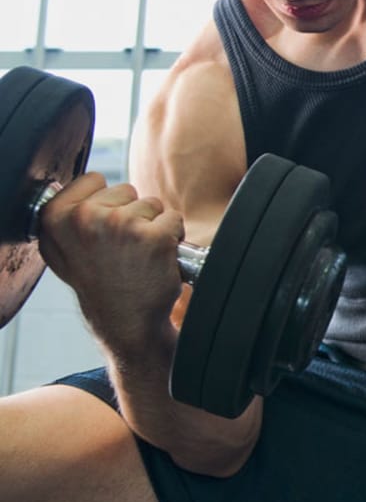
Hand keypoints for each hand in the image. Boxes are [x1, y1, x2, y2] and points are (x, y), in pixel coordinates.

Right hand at [37, 172, 186, 353]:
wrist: (127, 321)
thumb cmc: (100, 284)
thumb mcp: (64, 248)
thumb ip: (70, 213)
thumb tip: (88, 182)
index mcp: (55, 217)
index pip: (94, 179)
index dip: (106, 203)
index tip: (101, 232)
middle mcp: (84, 218)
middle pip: (126, 189)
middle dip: (130, 214)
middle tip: (121, 249)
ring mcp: (119, 226)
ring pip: (152, 204)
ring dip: (152, 226)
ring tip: (137, 256)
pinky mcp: (153, 237)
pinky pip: (174, 219)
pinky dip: (172, 237)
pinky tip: (156, 259)